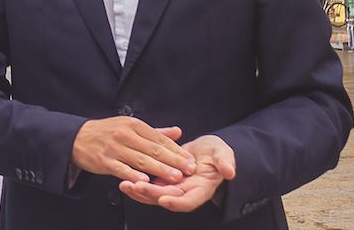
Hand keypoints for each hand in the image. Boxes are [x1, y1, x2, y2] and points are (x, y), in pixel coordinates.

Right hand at [71, 117, 194, 185]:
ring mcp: (114, 148)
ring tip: (174, 177)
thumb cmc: (107, 133)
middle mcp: (125, 134)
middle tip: (189, 169)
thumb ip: (155, 131)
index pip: (160, 138)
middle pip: (153, 149)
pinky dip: (133, 175)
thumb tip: (178, 132)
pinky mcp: (104, 160)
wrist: (77, 137)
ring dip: (159, 169)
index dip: (177, 150)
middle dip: (173, 160)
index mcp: (134, 125)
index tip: (191, 160)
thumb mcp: (130, 126)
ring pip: (140, 160)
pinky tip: (144, 182)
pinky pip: (121, 169)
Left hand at [119, 134, 235, 210]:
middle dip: (151, 194)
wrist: (206, 151)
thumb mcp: (223, 154)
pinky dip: (137, 182)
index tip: (164, 199)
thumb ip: (225, 162)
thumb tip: (230, 172)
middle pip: (167, 198)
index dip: (177, 202)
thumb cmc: (216, 153)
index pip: (189, 201)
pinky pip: (149, 185)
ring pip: (155, 194)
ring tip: (124, 184)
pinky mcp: (163, 181)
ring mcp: (173, 188)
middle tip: (135, 187)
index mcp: (202, 188)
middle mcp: (186, 192)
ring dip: (139, 191)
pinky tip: (123, 178)